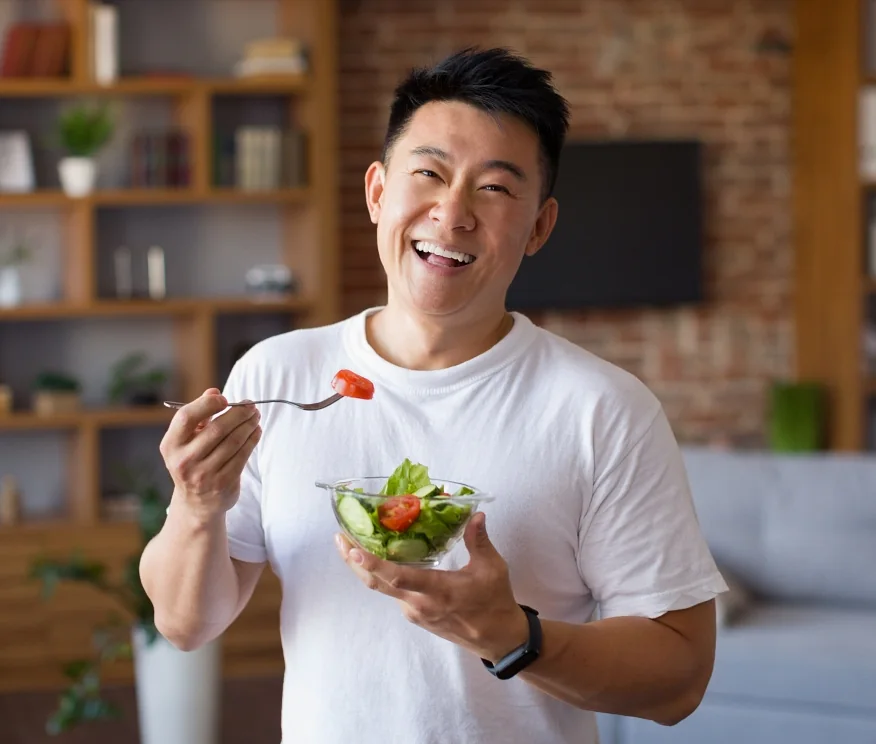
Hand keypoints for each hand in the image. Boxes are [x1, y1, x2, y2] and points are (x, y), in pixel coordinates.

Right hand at [159, 388, 260, 521]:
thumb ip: (199, 415)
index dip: (207, 404)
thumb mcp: (187, 440)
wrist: (196, 503)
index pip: (187, 417)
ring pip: (233, 442)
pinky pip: (242, 456)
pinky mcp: (223, 483)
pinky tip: (256, 431)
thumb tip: (214, 391)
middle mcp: (184, 461)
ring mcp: (204, 474)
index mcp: (171, 445)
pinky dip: (252, 440)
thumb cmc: (193, 461)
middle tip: (251, 405)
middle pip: (217, 429)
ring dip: (249, 425)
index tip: (224, 398)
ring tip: (256, 416)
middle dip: (238, 413)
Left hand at [336, 512, 529, 662]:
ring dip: (365, 567)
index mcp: (438, 592)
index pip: (398, 578)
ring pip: (382, 589)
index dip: (373, 564)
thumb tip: (476, 514)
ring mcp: (415, 612)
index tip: (353, 549)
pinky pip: (392, 593)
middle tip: (339, 537)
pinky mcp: (416, 615)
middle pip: (377, 583)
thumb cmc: (495, 602)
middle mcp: (419, 604)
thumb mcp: (492, 568)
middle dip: (354, 561)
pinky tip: (378, 558)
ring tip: (351, 542)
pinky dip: (380, 575)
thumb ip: (479, 540)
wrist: (498, 639)